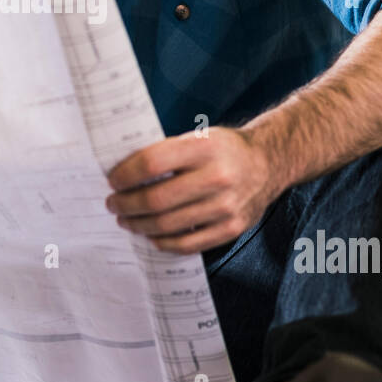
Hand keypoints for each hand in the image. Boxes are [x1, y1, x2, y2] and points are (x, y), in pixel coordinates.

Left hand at [105, 126, 276, 253]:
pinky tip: (152, 236)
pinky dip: (164, 242)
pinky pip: (188, 244)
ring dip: (139, 225)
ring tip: (126, 220)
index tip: (112, 181)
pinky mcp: (231, 228)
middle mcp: (217, 177)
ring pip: (168, 224)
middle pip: (156, 199)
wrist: (269, 163)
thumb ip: (167, 153)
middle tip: (113, 204)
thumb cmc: (224, 149)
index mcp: (205, 148)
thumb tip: (124, 174)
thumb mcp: (199, 138)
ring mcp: (226, 206)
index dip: (125, 175)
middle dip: (126, 204)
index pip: (152, 163)